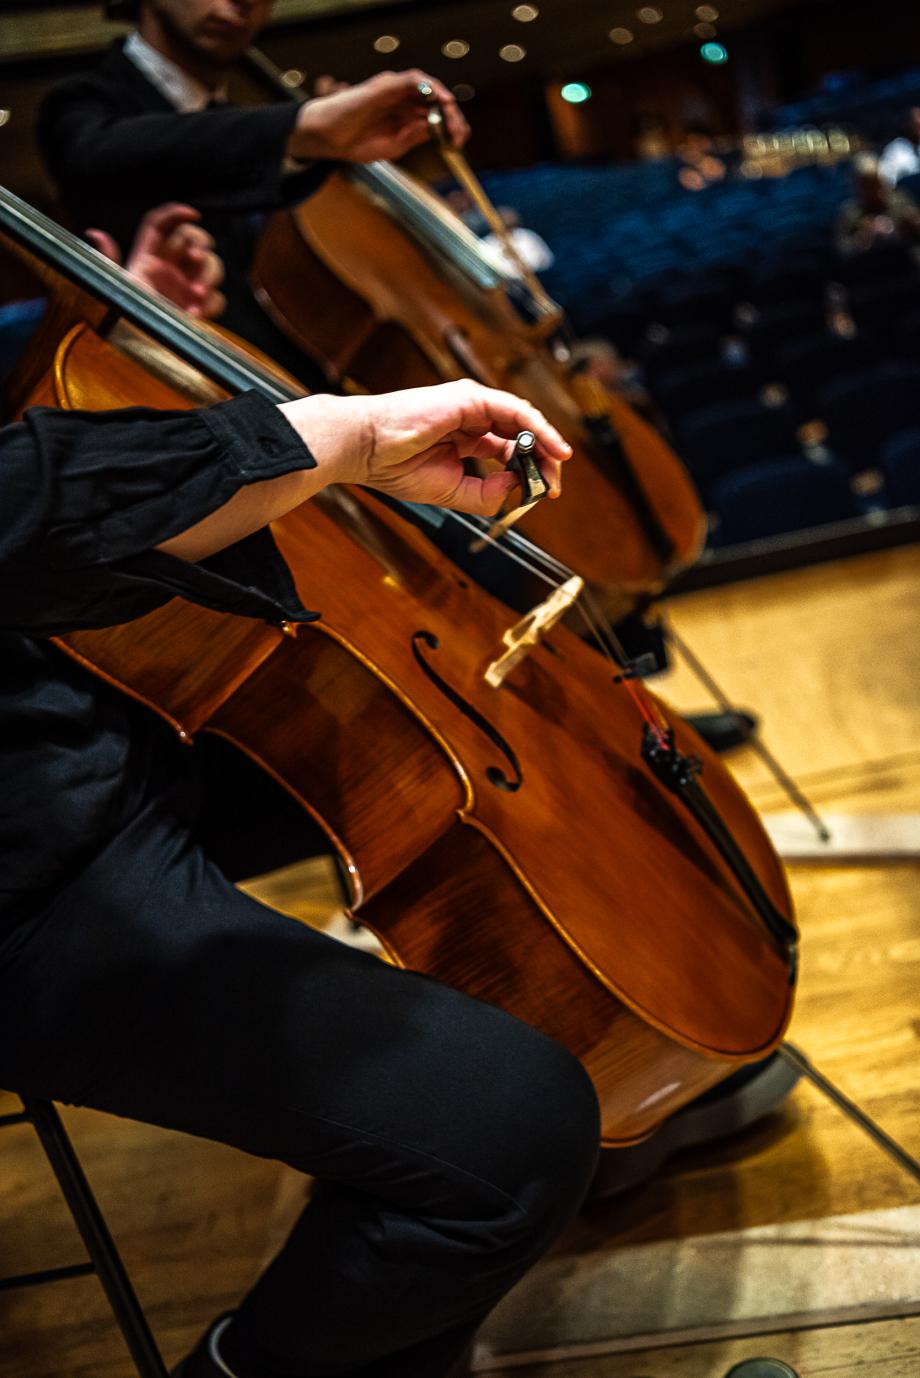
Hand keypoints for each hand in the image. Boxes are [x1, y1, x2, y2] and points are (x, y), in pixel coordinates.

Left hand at [86, 204, 225, 318]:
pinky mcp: (200, 306)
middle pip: (195, 239)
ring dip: (208, 276)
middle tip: (195, 256)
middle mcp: (170, 268)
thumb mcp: (115, 287)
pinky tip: (195, 315)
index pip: (162, 224)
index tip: (194, 214)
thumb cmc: (125, 317)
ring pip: (212, 265)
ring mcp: (187, 286)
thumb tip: (94, 233)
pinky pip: (216, 298)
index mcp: (147, 257)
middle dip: (200, 243)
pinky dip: (209, 305)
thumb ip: (107, 258)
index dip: (177, 212)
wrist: (140, 348)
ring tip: (195, 295)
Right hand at [280, 380, 571, 515]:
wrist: (365, 449)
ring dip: (546, 444)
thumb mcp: (452, 492)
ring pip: (523, 421)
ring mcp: (472, 405)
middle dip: (543, 460)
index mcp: (466, 439)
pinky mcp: (470, 397)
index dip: (531, 471)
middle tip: (554, 485)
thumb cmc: (395, 467)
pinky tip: (551, 447)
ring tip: (558, 467)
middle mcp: (473, 418)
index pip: (510, 452)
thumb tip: (518, 487)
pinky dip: (537, 427)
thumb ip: (487, 494)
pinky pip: (515, 410)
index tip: (546, 492)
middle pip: (521, 435)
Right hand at [289, 69, 468, 163]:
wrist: (328, 138)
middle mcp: (402, 100)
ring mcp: (394, 91)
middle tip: (460, 134)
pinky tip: (438, 99)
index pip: (436, 114)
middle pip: (436, 99)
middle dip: (453, 116)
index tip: (460, 141)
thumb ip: (415, 136)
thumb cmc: (355, 141)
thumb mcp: (394, 146)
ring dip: (444, 100)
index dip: (452, 125)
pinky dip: (428, 86)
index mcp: (405, 115)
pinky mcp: (384, 86)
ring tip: (453, 120)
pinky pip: (412, 79)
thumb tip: (438, 129)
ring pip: (427, 87)